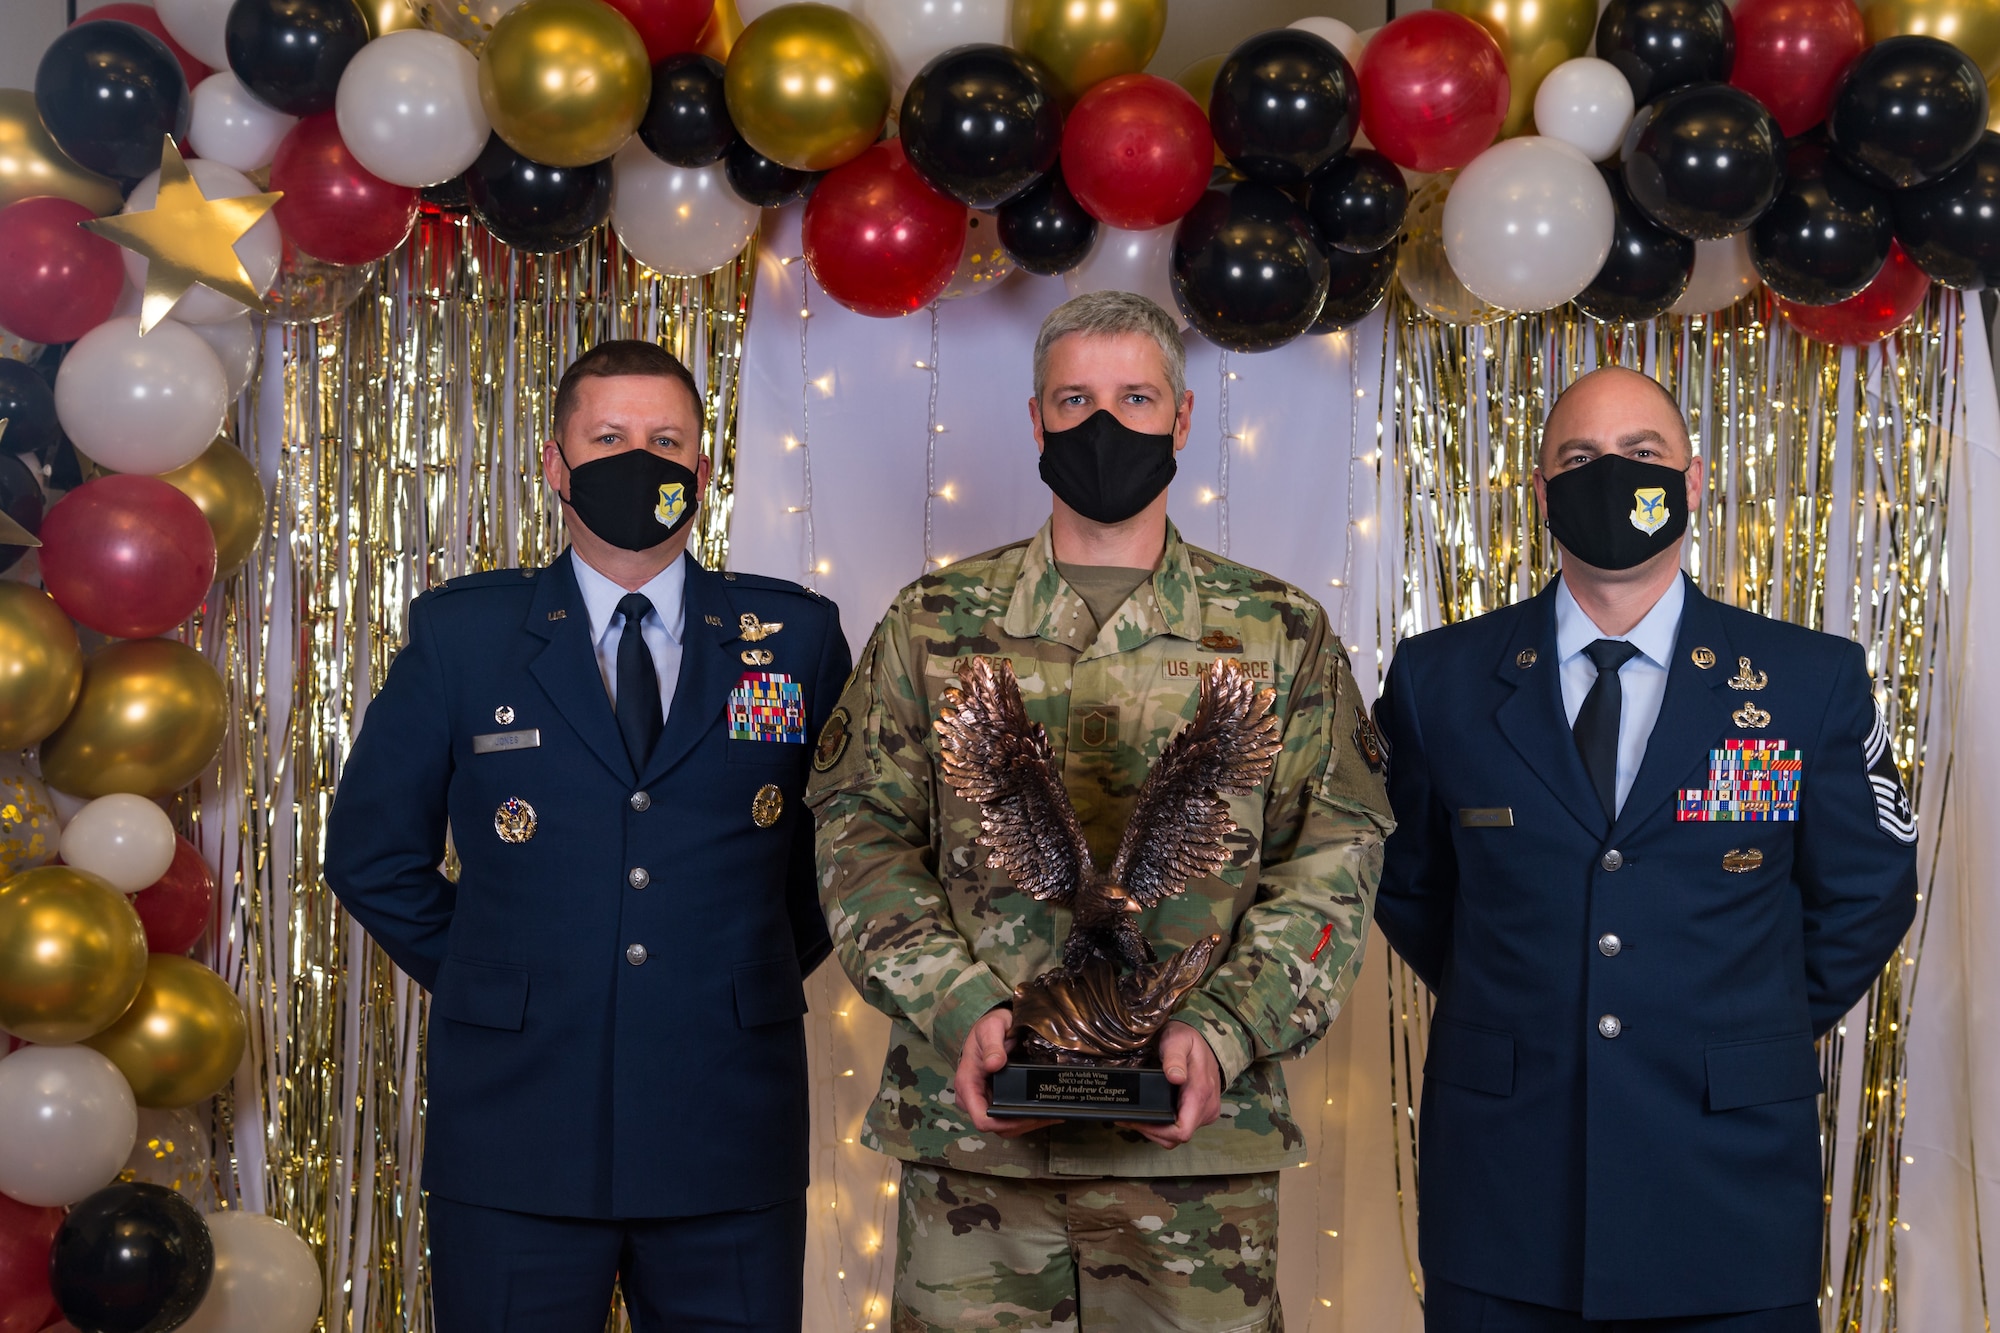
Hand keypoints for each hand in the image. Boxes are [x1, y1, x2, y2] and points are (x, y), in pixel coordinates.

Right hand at [954, 1007, 1058, 1137]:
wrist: (990, 1028)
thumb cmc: (986, 1028)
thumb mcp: (990, 1029)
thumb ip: (992, 1045)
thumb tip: (994, 1064)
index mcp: (967, 1084)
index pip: (981, 1118)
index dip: (1004, 1122)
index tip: (1025, 1116)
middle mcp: (974, 1097)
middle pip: (997, 1126)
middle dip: (1022, 1124)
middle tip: (1047, 1114)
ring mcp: (985, 1100)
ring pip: (1006, 1126)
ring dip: (1028, 1123)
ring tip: (1051, 1114)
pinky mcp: (995, 1100)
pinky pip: (1010, 1117)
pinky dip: (1027, 1118)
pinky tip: (1045, 1111)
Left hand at [1118, 1021, 1221, 1148]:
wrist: (1203, 1041)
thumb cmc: (1189, 1040)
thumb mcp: (1178, 1041)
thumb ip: (1175, 1058)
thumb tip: (1175, 1077)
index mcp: (1201, 1094)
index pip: (1182, 1131)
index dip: (1157, 1131)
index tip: (1137, 1120)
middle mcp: (1206, 1108)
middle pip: (1176, 1137)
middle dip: (1150, 1131)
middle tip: (1127, 1117)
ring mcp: (1205, 1112)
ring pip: (1176, 1136)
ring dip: (1155, 1131)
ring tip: (1134, 1117)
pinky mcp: (1200, 1112)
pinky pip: (1180, 1127)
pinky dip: (1163, 1126)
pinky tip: (1150, 1115)